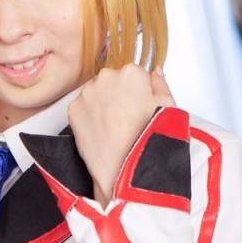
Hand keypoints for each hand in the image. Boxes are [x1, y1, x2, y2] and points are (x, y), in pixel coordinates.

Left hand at [68, 64, 174, 207]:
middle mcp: (106, 77)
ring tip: (113, 126)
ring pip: (96, 92)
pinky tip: (101, 129)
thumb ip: (161, 85)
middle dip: (119, 94)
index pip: (134, 74)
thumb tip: (155, 73)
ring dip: (102, 103)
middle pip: (113, 80)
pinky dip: (89, 116)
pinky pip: (82, 106)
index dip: (139, 91)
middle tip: (127, 118)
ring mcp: (87, 93)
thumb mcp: (168, 108)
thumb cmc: (147, 141)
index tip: (140, 106)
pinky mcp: (73, 109)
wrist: (122, 169)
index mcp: (132, 73)